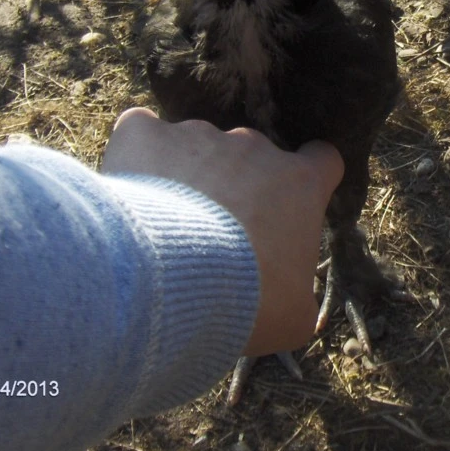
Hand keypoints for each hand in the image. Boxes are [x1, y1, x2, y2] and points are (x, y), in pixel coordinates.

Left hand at [101, 108, 343, 356]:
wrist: (170, 281)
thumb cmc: (246, 300)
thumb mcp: (293, 316)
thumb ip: (299, 294)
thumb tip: (291, 301)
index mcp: (299, 184)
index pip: (322, 159)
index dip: (308, 179)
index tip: (288, 204)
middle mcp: (253, 148)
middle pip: (251, 158)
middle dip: (235, 188)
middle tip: (212, 238)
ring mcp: (199, 135)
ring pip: (196, 149)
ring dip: (185, 178)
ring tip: (161, 230)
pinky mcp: (146, 134)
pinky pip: (142, 134)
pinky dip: (136, 158)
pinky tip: (128, 196)